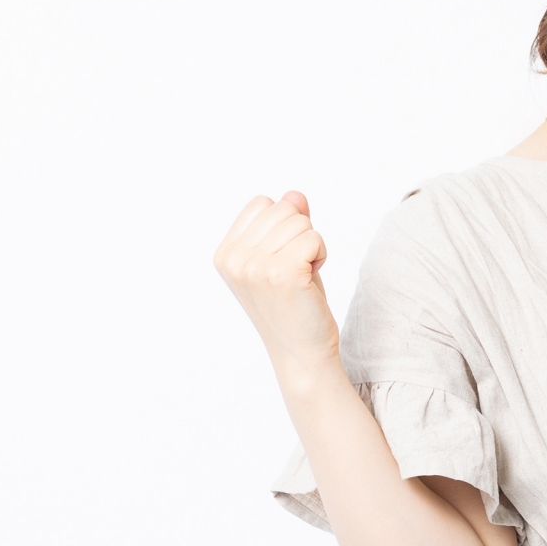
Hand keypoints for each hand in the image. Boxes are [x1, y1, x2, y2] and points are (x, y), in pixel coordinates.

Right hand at [214, 191, 338, 370]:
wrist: (301, 351)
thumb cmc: (295, 304)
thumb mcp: (283, 256)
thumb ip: (286, 223)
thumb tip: (294, 194)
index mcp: (225, 253)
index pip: (262, 203)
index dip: (283, 226)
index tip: (281, 260)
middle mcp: (234, 259)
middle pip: (284, 208)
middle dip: (300, 235)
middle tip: (295, 272)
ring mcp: (254, 266)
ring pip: (302, 222)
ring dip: (312, 247)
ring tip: (301, 278)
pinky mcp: (282, 273)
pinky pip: (315, 238)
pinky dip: (322, 256)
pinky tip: (310, 281)